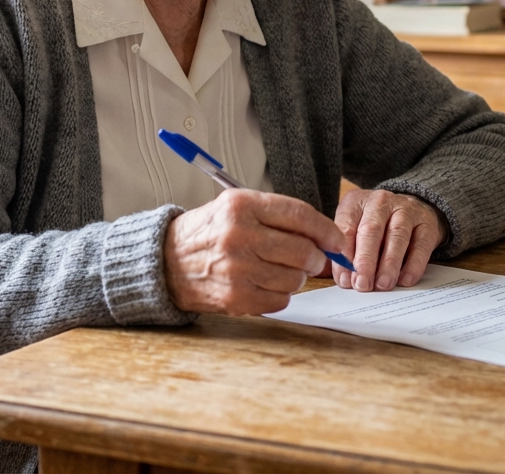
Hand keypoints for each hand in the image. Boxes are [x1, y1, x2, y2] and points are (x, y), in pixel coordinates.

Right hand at [163, 190, 347, 315]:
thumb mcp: (236, 207)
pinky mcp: (236, 297)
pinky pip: (281, 299)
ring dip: (296, 276)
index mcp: (242, 205)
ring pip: (295, 278)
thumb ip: (277, 215)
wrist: (167, 261)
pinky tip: (263, 282)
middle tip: (311, 257)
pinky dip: (280, 293)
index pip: (300, 215)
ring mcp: (237, 269)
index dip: (326, 230)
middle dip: (315, 256)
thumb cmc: (209, 232)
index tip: (337, 240)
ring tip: (277, 268)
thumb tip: (323, 235)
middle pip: (303, 250)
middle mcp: (239, 235)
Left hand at [333, 189, 446, 292]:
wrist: (413, 208)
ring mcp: (406, 211)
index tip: (345, 279)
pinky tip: (405, 280)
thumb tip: (344, 280)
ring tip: (382, 284)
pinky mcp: (427, 224)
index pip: (346, 227)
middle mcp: (381, 202)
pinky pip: (421, 245)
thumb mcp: (356, 227)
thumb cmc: (377, 223)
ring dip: (389, 264)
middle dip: (365, 260)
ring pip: (397, 236)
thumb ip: (348, 252)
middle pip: (371, 230)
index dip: (345, 255)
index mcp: (356, 202)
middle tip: (362, 284)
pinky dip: (413, 265)